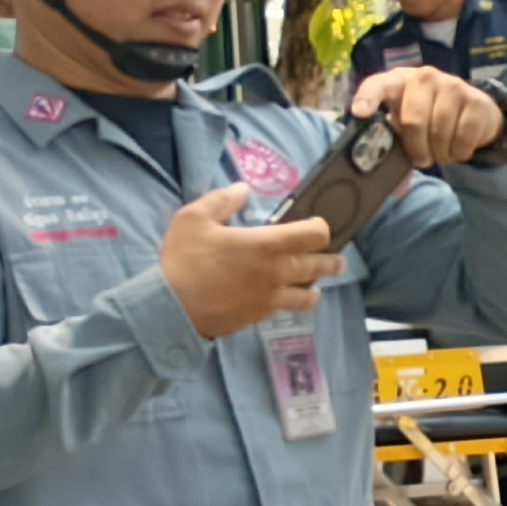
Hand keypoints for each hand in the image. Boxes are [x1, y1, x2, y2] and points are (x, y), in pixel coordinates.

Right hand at [161, 183, 339, 337]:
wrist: (171, 306)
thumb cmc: (184, 259)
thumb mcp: (194, 218)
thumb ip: (222, 201)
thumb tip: (243, 189)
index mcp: (268, 245)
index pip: (314, 235)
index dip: (321, 228)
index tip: (318, 226)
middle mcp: (278, 272)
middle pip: (320, 266)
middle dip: (331, 261)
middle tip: (336, 260)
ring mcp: (272, 297)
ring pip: (310, 295)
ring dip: (316, 287)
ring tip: (315, 284)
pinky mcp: (261, 316)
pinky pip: (287, 309)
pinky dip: (292, 303)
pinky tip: (285, 298)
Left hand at [350, 64, 506, 172]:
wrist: (474, 110)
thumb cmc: (429, 118)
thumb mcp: (408, 127)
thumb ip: (397, 149)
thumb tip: (396, 189)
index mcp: (398, 81)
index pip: (378, 85)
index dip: (368, 98)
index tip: (360, 113)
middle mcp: (424, 77)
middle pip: (413, 120)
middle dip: (417, 148)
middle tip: (422, 160)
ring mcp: (453, 86)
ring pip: (441, 130)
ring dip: (440, 153)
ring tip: (441, 154)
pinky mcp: (477, 101)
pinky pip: (464, 136)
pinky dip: (459, 152)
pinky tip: (458, 150)